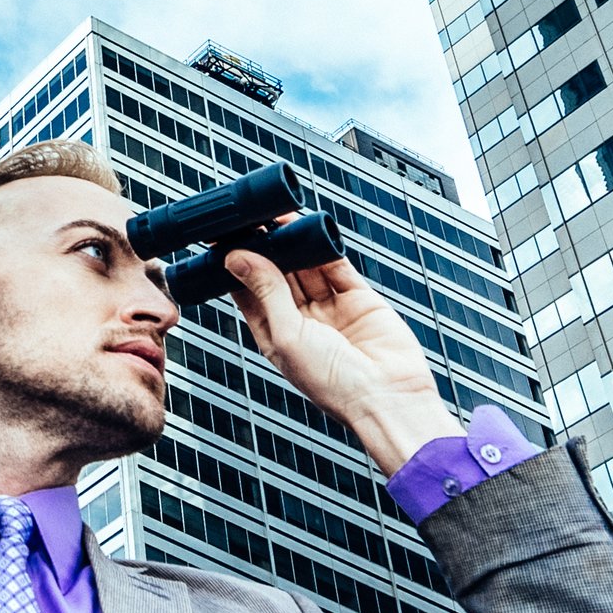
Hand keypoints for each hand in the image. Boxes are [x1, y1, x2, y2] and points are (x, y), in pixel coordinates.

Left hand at [222, 238, 461, 475]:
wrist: (388, 397)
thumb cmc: (333, 384)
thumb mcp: (287, 335)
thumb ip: (265, 292)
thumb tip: (237, 258)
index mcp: (277, 336)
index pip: (250, 293)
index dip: (237, 266)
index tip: (224, 239)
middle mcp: (302, 321)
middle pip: (277, 275)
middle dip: (265, 248)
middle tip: (251, 218)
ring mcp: (331, 309)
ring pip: (306, 266)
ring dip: (293, 242)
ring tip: (277, 215)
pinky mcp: (359, 299)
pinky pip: (337, 266)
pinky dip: (323, 246)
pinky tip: (309, 228)